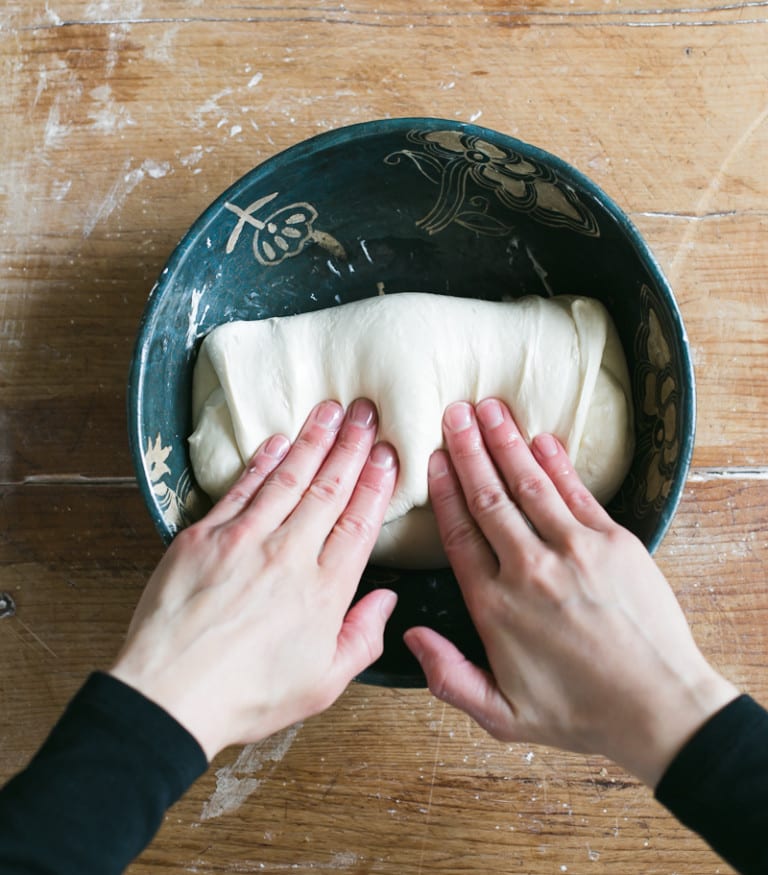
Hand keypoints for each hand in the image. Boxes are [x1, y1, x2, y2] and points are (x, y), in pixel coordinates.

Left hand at [111, 399, 397, 760]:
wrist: (170, 695)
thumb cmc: (246, 695)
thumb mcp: (323, 684)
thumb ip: (363, 638)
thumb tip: (387, 599)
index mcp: (324, 590)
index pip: (358, 522)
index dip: (375, 483)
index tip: (388, 453)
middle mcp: (289, 554)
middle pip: (328, 488)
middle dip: (351, 446)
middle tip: (366, 412)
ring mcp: (244, 539)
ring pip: (289, 478)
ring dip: (313, 441)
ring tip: (331, 410)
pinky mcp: (204, 536)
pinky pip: (241, 488)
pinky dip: (262, 462)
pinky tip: (279, 442)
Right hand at [404, 398, 737, 786]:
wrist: (659, 707)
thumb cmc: (579, 713)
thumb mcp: (501, 715)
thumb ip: (448, 676)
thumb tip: (410, 633)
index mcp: (495, 606)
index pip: (459, 534)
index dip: (443, 491)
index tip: (432, 459)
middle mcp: (529, 569)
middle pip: (489, 497)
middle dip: (468, 450)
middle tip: (453, 412)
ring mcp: (574, 550)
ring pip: (529, 484)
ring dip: (506, 442)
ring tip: (488, 408)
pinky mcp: (613, 542)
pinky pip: (576, 492)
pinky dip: (557, 462)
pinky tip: (540, 438)